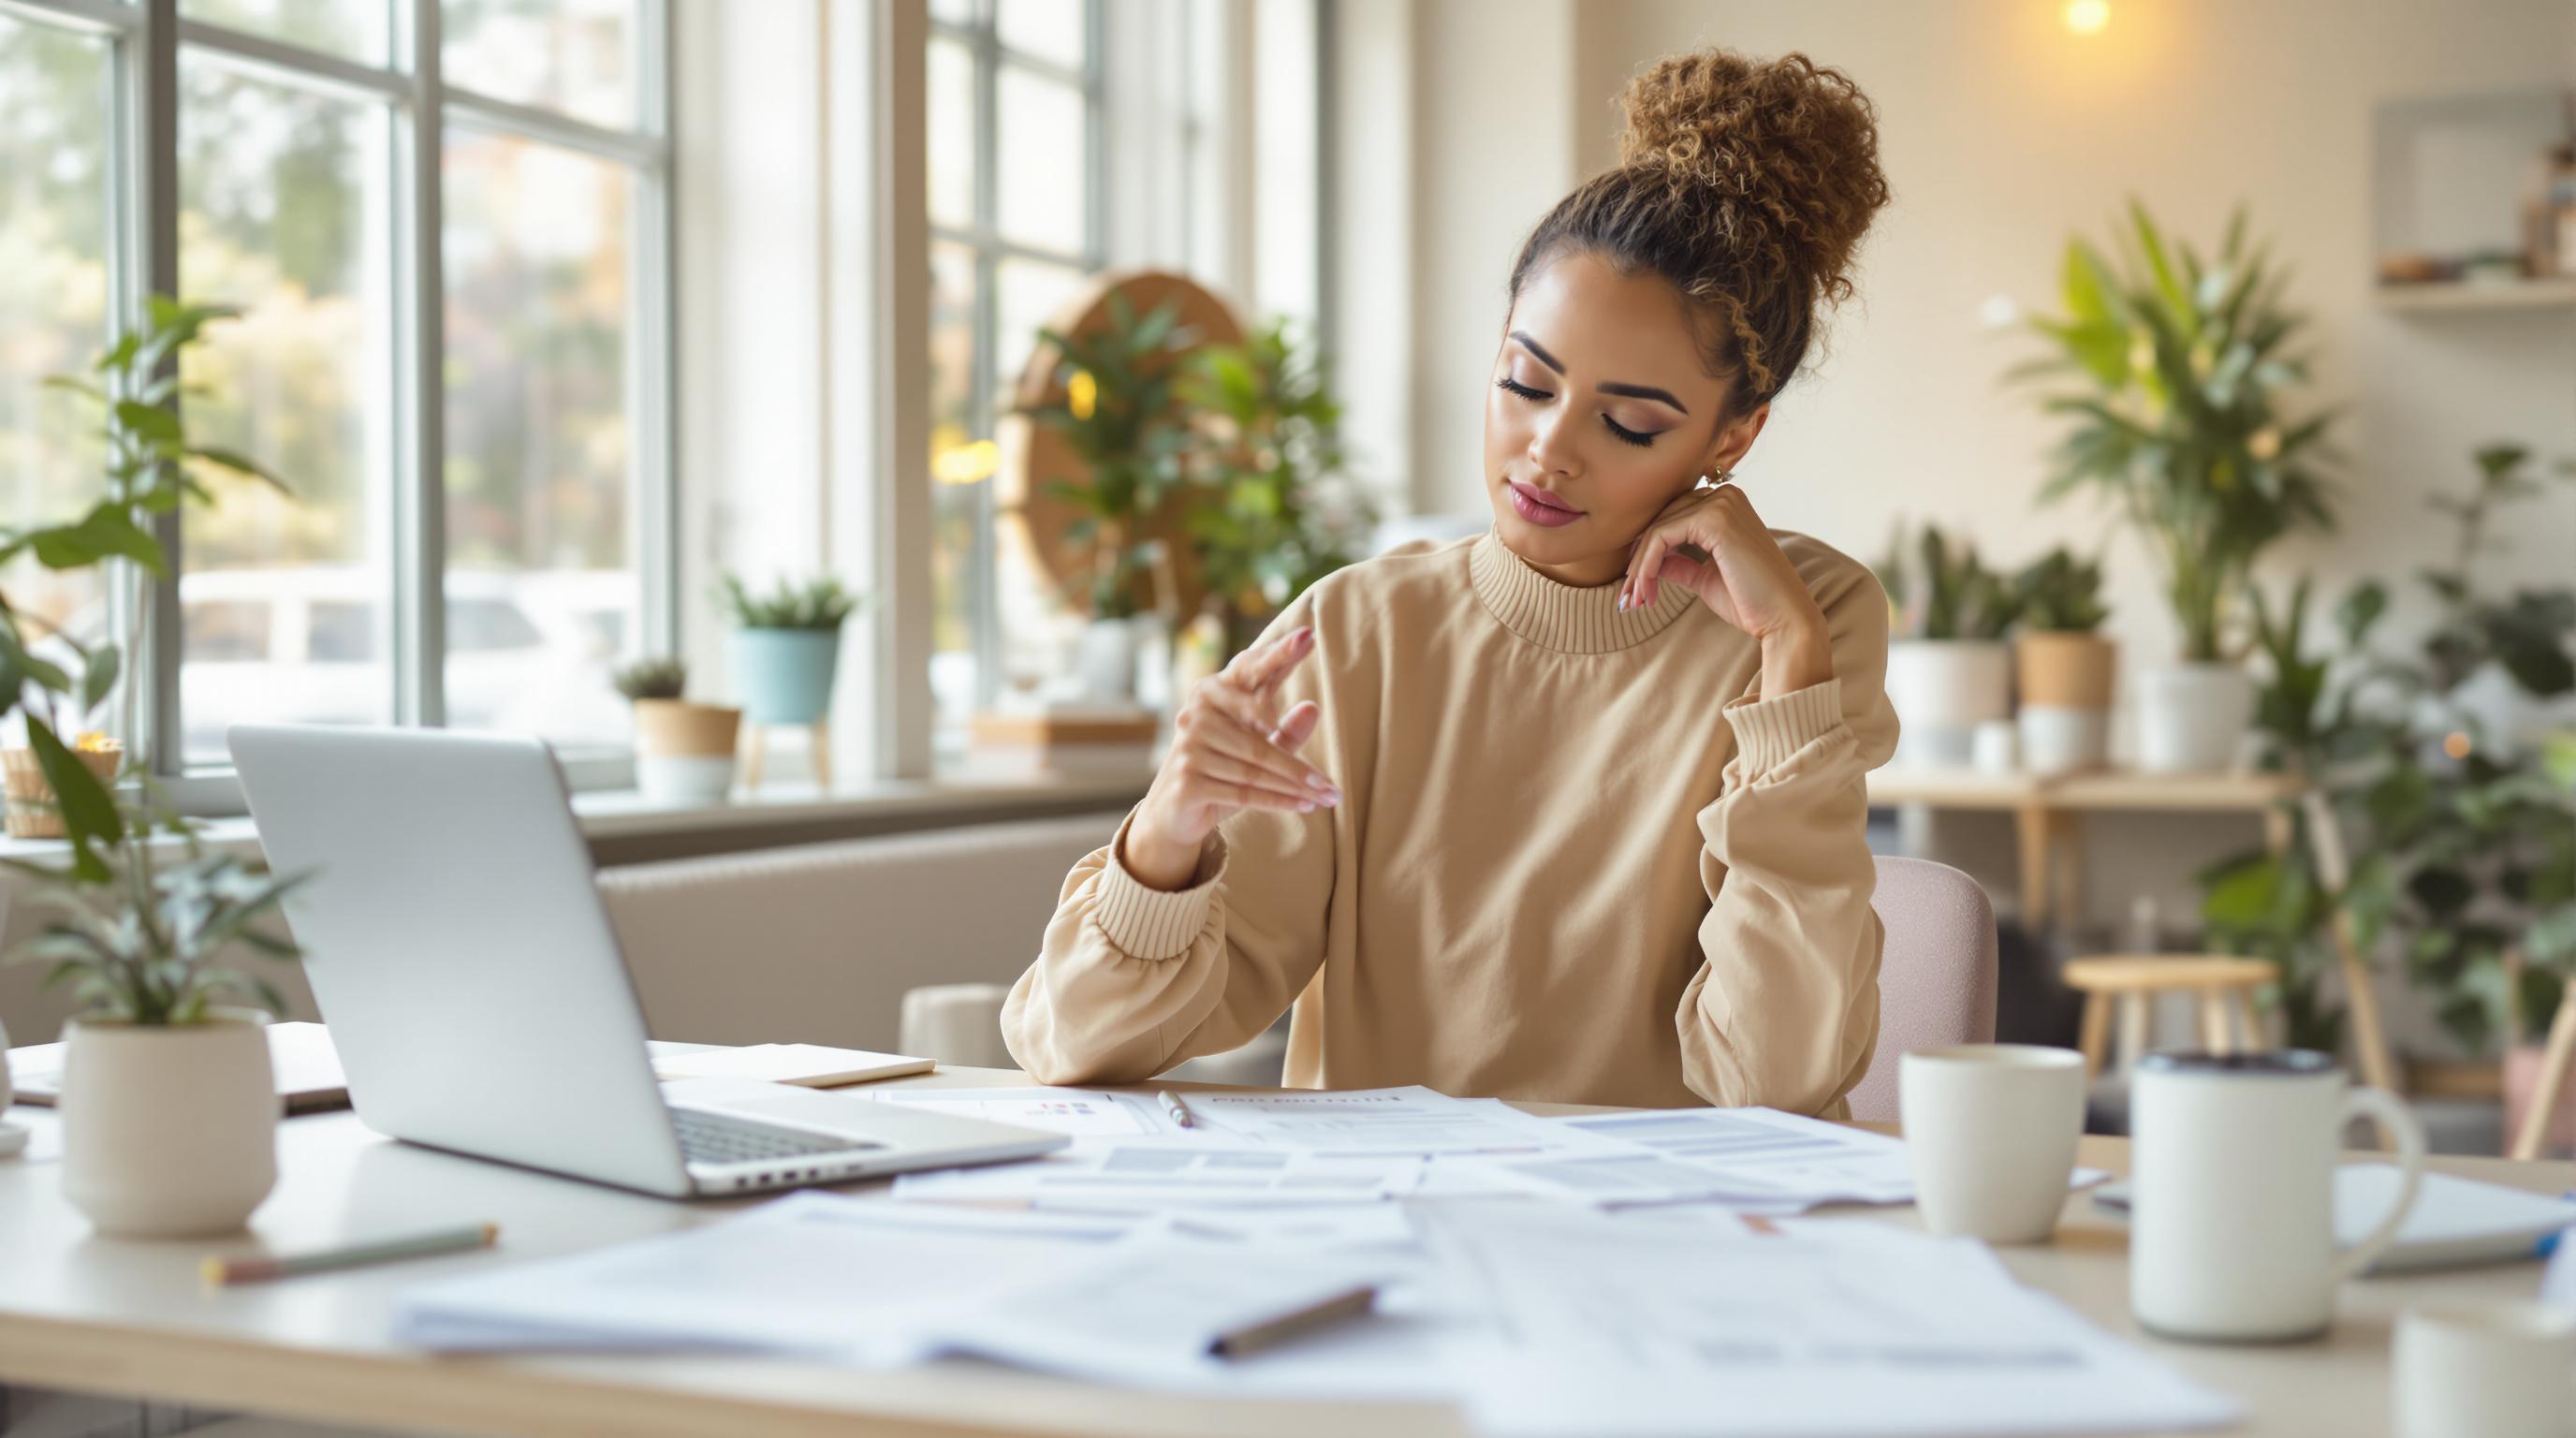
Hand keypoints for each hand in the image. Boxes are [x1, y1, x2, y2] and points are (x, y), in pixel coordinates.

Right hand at [1125, 624, 1338, 890]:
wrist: (1174, 811)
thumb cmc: (1220, 772)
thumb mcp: (1256, 750)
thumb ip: (1285, 731)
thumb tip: (1314, 707)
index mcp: (1213, 692)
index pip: (1251, 670)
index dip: (1279, 654)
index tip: (1308, 636)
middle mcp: (1196, 713)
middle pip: (1260, 737)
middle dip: (1300, 767)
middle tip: (1335, 785)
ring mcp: (1189, 747)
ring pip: (1256, 770)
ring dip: (1296, 788)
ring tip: (1329, 798)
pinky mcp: (1188, 780)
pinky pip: (1243, 792)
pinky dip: (1277, 801)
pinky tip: (1305, 806)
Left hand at [1617, 481, 1834, 697]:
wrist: (1782, 619)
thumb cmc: (1750, 602)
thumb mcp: (1705, 577)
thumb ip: (1680, 563)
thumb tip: (1652, 561)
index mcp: (1727, 504)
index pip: (1673, 519)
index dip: (1649, 552)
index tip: (1635, 586)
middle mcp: (1725, 495)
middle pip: (1662, 521)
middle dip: (1639, 561)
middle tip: (1628, 598)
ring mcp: (1721, 503)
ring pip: (1657, 530)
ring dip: (1639, 568)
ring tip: (1633, 600)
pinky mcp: (1714, 519)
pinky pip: (1661, 537)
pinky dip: (1646, 566)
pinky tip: (1645, 591)